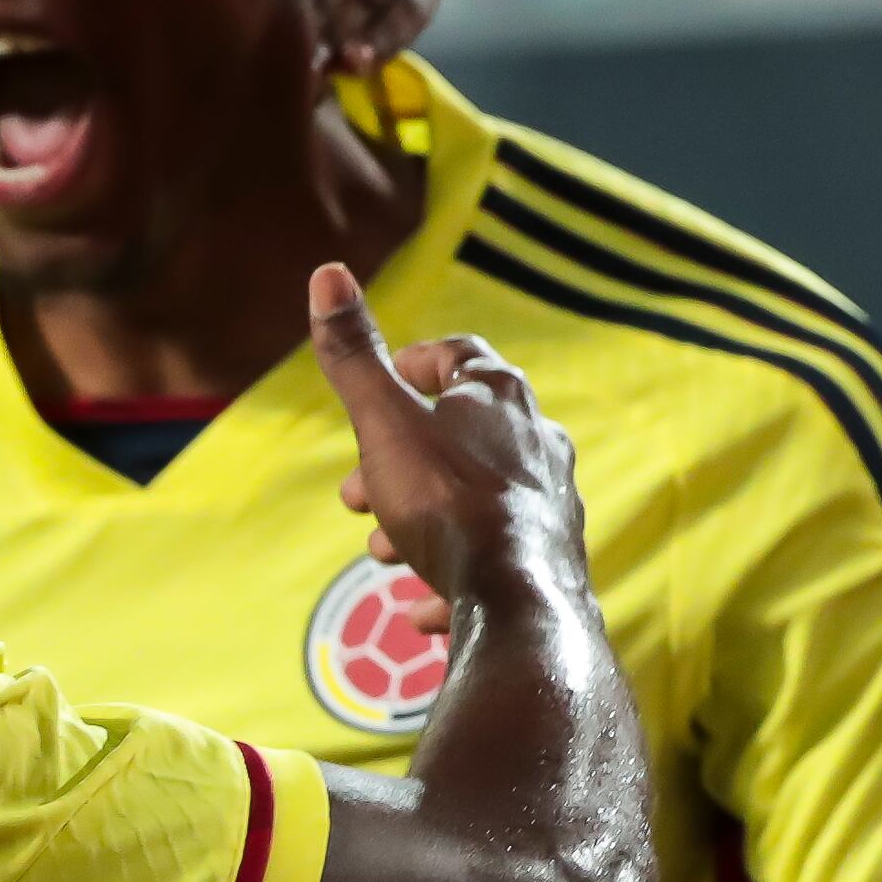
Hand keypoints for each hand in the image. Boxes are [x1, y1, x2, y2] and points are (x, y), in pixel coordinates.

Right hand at [311, 263, 584, 623]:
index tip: (380, 391)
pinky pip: (497, 556)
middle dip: (399, 460)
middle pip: (460, 433)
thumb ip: (355, 358)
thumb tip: (327, 273)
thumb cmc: (446, 502)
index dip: (412, 365)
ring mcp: (550, 496)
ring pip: (475, 495)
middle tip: (358, 494)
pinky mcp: (554, 552)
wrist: (518, 597)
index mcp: (499, 395)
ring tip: (384, 550)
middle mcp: (536, 436)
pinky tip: (427, 607)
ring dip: (421, 518)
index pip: (458, 355)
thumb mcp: (383, 425)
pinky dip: (458, 574)